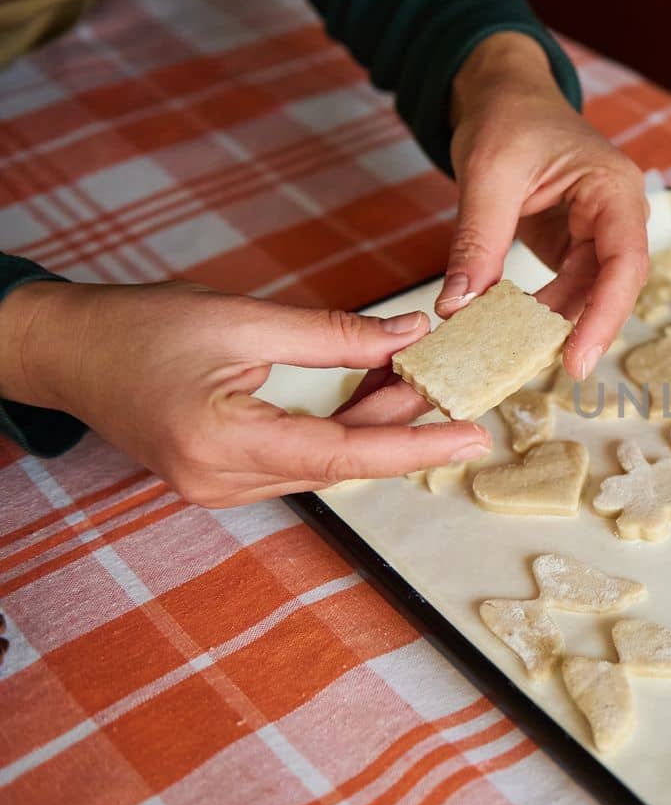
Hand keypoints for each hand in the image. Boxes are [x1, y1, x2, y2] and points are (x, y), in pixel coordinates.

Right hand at [0, 281, 489, 506]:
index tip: (473, 437)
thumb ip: (332, 334)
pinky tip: (376, 393)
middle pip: (340, 461)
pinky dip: (342, 427)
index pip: (343, 455)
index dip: (415, 447)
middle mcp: (224, 481)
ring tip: (425, 379)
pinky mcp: (224, 474)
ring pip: (325, 461)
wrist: (64, 349)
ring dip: (376, 424)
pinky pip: (301, 456)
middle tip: (460, 385)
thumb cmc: (136, 328)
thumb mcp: (240, 319)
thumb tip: (410, 332)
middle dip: (403, 424)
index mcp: (223, 446)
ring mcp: (221, 485)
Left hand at [443, 31, 648, 378]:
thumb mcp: (487, 173)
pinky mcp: (572, 247)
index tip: (577, 359)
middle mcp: (616, 216)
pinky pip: (563, 291)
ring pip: (586, 296)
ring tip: (516, 359)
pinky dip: (537, 314)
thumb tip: (456, 308)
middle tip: (542, 373)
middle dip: (580, 332)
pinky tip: (510, 336)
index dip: (605, 316)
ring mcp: (596, 234)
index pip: (624, 264)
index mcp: (613, 190)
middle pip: (611, 288)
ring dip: (554, 327)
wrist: (502, 92)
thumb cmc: (506, 115)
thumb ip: (477, 242)